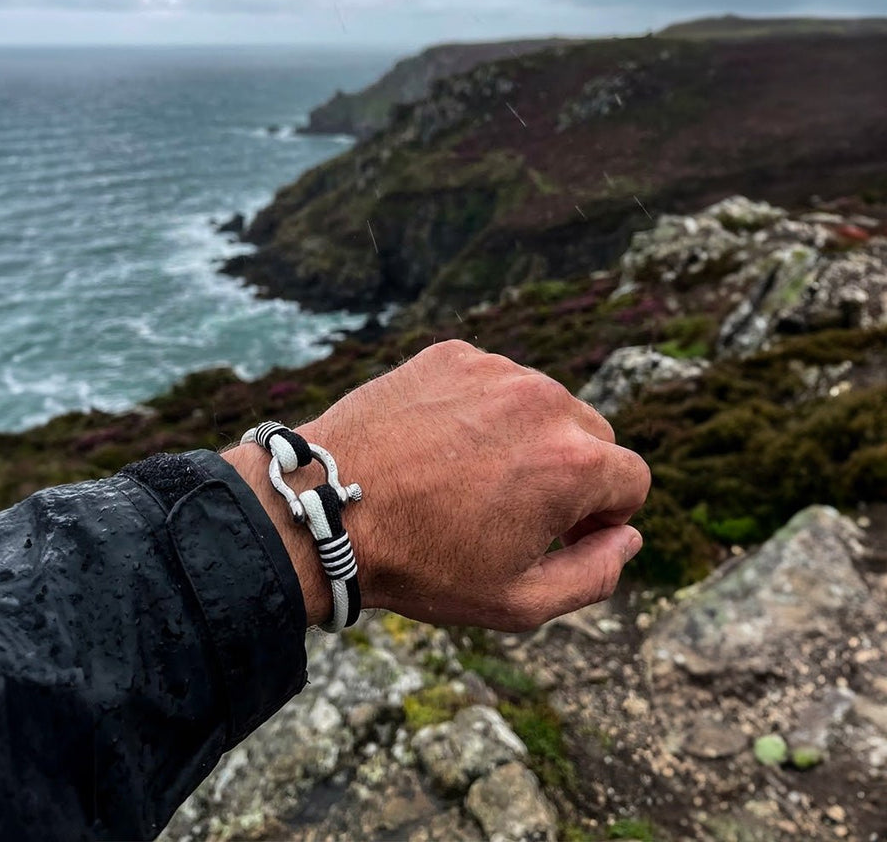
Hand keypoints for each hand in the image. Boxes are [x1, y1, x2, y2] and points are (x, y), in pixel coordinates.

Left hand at [226, 340, 649, 630]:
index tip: (560, 530)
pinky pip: (493, 380)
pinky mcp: (453, 355)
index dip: (603, 514)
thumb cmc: (422, 563)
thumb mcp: (517, 602)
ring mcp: (495, 370)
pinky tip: (439, 443)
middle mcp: (544, 402)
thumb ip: (594, 574)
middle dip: (570, 471)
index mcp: (572, 462)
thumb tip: (629, 537)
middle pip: (592, 434)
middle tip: (514, 505)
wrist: (327, 509)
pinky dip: (481, 408)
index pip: (632, 478)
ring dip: (526, 435)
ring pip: (542, 403)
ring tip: (469, 474)